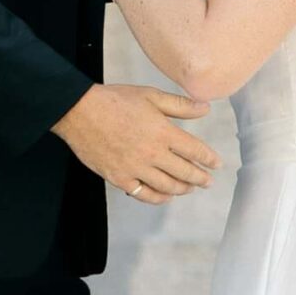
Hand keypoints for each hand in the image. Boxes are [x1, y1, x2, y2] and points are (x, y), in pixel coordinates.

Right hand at [52, 83, 219, 205]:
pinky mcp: (120, 178)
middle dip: (200, 178)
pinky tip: (165, 196)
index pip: (195, 150)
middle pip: (185, 172)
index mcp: (163, 132)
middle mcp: (153, 153)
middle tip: (207, 181)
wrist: (79, 111)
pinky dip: (158, 198)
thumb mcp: (150, 96)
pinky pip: (144, 195)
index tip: (216, 164)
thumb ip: (179, 105)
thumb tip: (205, 108)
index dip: (209, 159)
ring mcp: (136, 168)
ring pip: (167, 187)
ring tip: (189, 188)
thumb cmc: (114, 100)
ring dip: (182, 189)